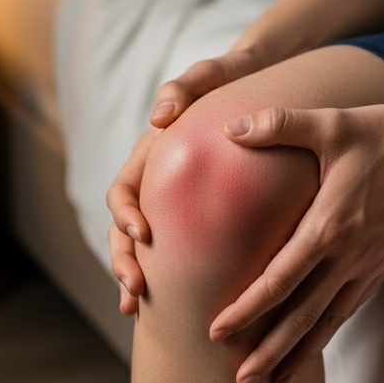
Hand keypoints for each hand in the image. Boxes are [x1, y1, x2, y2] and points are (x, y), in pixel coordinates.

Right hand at [107, 46, 269, 312]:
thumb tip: (161, 115)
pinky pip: (175, 251)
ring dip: (133, 276)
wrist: (260, 84)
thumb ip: (183, 87)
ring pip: (142, 248)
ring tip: (135, 307)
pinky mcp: (196, 215)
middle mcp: (157, 183)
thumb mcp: (207, 76)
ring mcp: (174, 202)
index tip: (144, 233)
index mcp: (151, 156)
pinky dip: (167, 278)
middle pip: (124, 230)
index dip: (126, 215)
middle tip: (134, 289)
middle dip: (123, 260)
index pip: (124, 192)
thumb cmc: (230, 79)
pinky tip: (174, 306)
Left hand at [209, 104, 383, 382]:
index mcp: (330, 226)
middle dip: (268, 351)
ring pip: (327, 321)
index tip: (216, 331)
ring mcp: (368, 266)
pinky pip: (348, 309)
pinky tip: (312, 345)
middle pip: (302, 315)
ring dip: (297, 354)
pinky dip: (327, 333)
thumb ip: (280, 124)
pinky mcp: (382, 266)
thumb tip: (231, 126)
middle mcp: (349, 256)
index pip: (280, 279)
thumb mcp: (333, 123)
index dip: (247, 308)